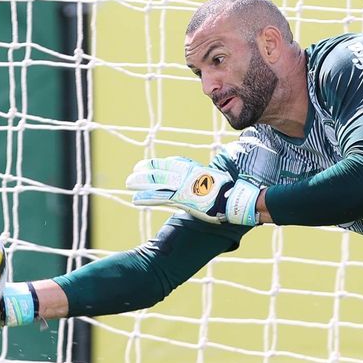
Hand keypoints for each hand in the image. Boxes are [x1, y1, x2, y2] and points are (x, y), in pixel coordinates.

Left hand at [126, 156, 260, 225]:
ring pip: (157, 182)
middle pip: (162, 171)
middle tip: (134, 171)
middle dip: (146, 171)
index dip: (160, 164)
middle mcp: (186, 176)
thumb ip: (210, 179)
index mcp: (195, 170)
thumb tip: (213, 179)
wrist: (234, 199)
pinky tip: (135, 199)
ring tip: (129, 182)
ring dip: (141, 182)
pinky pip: (159, 198)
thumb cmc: (230, 192)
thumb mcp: (218, 179)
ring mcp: (182, 187)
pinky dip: (146, 197)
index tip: (150, 164)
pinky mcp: (181, 199)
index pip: (174, 163)